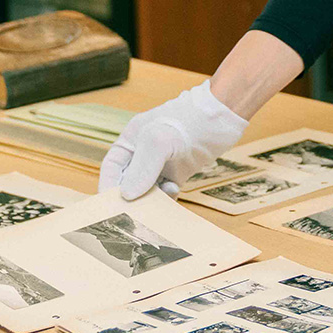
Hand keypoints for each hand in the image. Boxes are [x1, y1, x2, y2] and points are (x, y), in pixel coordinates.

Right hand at [98, 79, 247, 199]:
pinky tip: (174, 190)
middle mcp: (143, 152)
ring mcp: (161, 162)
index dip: (108, 188)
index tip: (110, 210)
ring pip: (147, 190)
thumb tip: (127, 196)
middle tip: (133, 217)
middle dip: (130, 200)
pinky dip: (166, 197)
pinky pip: (165, 191)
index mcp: (132, 139)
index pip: (111, 169)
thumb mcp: (160, 141)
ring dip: (150, 201)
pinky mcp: (178, 171)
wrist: (224, 115)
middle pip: (128, 182)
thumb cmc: (190, 119)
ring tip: (157, 204)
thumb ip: (142, 167)